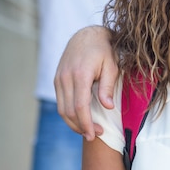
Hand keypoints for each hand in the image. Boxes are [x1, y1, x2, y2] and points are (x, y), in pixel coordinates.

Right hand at [54, 25, 117, 140]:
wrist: (87, 35)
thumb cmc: (104, 50)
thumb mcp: (112, 66)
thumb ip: (108, 87)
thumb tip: (108, 107)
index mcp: (81, 74)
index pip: (80, 106)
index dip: (86, 123)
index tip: (95, 134)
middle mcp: (66, 77)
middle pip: (69, 111)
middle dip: (81, 126)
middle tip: (95, 135)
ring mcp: (59, 78)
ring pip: (62, 108)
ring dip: (73, 123)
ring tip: (88, 130)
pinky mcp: (57, 79)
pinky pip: (61, 101)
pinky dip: (69, 113)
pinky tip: (80, 118)